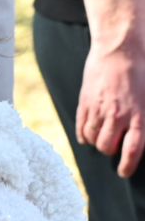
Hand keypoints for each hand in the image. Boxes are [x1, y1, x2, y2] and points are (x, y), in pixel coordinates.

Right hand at [77, 0, 144, 176]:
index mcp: (138, 115)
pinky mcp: (86, 102)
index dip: (126, 165)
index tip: (123, 172)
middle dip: (110, 150)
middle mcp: (118, 115)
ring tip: (103, 135)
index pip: (131, 150)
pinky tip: (90, 132)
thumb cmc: (143, 70)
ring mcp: (99, 109)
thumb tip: (142, 133)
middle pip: (107, 147)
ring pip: (92, 138)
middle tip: (114, 145)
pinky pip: (81, 127)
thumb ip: (144, 118)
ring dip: (97, 141)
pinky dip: (84, 133)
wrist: (121, 48)